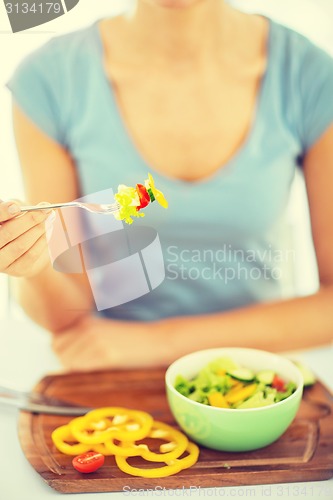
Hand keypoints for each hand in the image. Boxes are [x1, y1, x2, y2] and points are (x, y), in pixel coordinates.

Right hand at [0, 200, 53, 277]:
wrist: (21, 251)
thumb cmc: (16, 226)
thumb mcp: (14, 214)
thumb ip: (22, 209)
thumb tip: (43, 206)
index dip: (3, 212)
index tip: (16, 207)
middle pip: (8, 233)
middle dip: (29, 220)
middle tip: (44, 211)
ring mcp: (1, 262)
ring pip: (21, 244)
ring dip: (38, 230)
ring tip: (49, 219)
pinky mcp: (15, 270)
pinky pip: (31, 255)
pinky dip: (42, 241)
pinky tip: (48, 231)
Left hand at [51, 316, 169, 370]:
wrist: (156, 340)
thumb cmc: (133, 339)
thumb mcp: (105, 330)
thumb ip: (84, 337)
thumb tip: (64, 355)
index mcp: (87, 321)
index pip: (56, 340)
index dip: (61, 352)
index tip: (74, 358)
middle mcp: (88, 329)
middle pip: (59, 351)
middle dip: (66, 361)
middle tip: (84, 366)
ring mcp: (95, 341)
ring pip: (67, 361)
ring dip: (75, 369)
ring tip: (94, 368)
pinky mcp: (105, 355)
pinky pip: (81, 367)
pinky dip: (83, 372)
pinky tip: (98, 369)